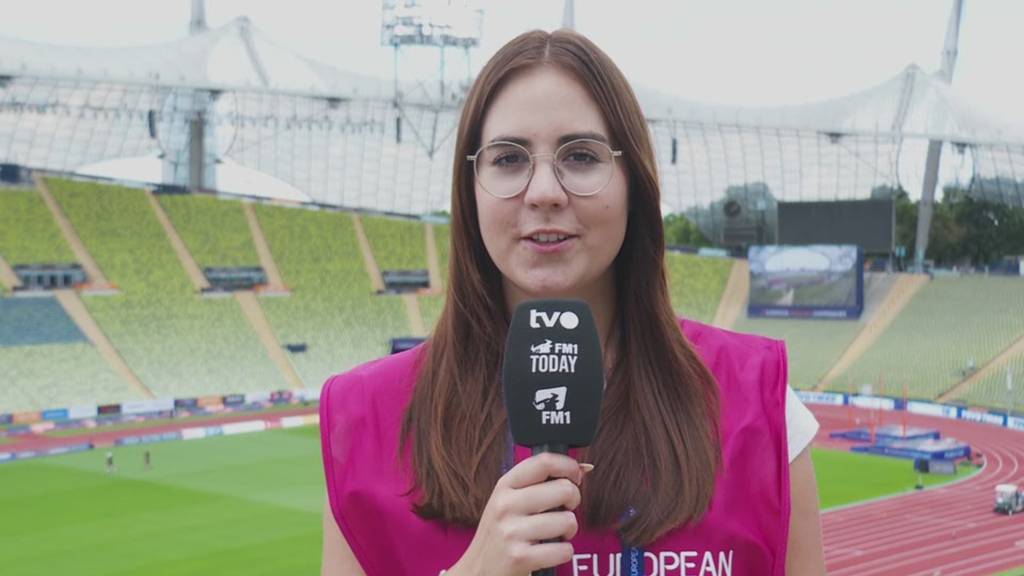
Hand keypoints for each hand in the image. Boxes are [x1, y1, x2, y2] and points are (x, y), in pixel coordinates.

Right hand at [446, 453, 590, 575]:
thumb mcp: (510, 501)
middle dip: (574, 501)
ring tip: (553, 535)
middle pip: (564, 489)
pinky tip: (549, 552)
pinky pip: (564, 549)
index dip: (569, 466)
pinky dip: (564, 553)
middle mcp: (506, 505)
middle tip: (563, 511)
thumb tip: (585, 467)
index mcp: (505, 486)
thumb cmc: (501, 533)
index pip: (544, 461)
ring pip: (568, 520)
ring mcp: (511, 531)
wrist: (478, 571)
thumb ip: (541, 483)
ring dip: (569, 531)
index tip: (575, 477)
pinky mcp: (520, 557)